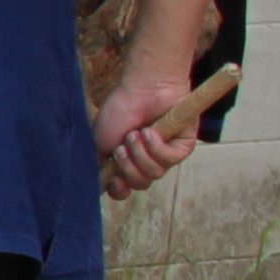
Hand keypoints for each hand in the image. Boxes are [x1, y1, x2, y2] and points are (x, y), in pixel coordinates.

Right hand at [96, 64, 203, 201]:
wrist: (141, 89)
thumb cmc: (120, 110)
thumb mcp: (100, 141)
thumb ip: (99, 164)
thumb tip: (97, 184)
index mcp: (127, 161)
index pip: (124, 189)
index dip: (119, 189)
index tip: (114, 179)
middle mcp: (146, 160)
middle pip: (139, 184)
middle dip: (128, 168)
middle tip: (122, 148)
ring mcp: (165, 154)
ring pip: (154, 173)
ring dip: (140, 154)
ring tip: (136, 133)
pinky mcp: (182, 146)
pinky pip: (170, 160)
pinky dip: (156, 147)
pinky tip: (150, 132)